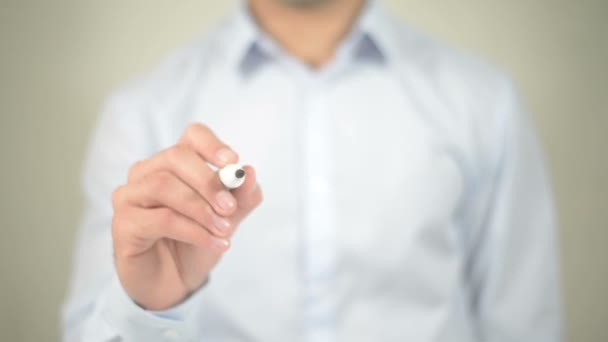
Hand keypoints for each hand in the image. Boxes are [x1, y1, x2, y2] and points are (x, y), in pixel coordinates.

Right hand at [111, 123, 262, 309]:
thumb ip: (241, 197)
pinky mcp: (123, 224)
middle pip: (175, 157)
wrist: (175, 282)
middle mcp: (147, 172)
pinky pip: (160, 219)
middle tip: (230, 208)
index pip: (192, 136)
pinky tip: (214, 243)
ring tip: (224, 230)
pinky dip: (193, 231)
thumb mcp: (228, 219)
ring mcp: (130, 196)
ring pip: (163, 186)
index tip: (232, 162)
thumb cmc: (197, 241)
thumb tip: (250, 173)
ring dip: (200, 209)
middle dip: (208, 181)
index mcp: (174, 163)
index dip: (212, 144)